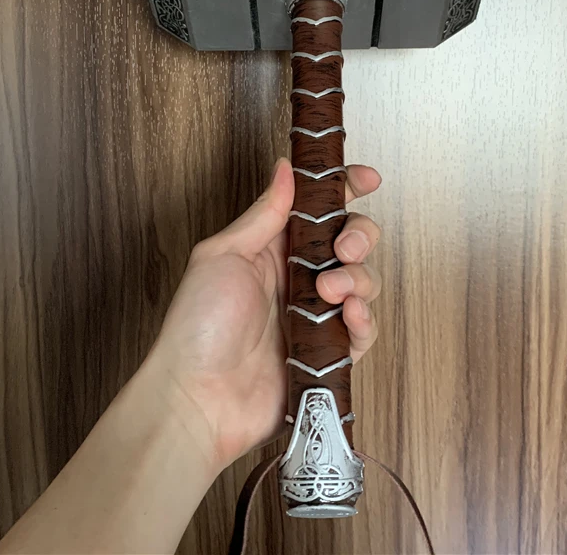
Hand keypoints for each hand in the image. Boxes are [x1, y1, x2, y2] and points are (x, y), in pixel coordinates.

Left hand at [152, 157, 382, 471]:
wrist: (198, 398)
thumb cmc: (198, 326)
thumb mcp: (224, 255)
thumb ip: (264, 214)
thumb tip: (285, 169)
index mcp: (272, 248)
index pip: (318, 209)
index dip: (346, 189)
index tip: (368, 178)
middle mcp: (297, 278)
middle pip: (350, 242)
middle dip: (359, 236)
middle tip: (344, 248)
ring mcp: (314, 315)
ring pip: (362, 282)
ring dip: (357, 279)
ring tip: (330, 292)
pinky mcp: (327, 352)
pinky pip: (363, 330)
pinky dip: (364, 319)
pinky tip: (348, 315)